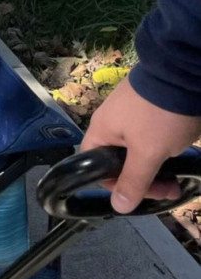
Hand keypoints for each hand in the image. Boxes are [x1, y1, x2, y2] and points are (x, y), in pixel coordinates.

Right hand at [81, 77, 200, 212]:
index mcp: (101, 131)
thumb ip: (134, 181)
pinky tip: (178, 149)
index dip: (118, 186)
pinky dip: (162, 147)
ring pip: (137, 149)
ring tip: (179, 172)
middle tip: (171, 188)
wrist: (182, 71)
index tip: (145, 193)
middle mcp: (111, 121)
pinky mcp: (148, 105)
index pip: (97, 169)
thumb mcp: (148, 153)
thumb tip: (118, 207)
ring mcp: (130, 111)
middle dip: (145, 179)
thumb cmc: (159, 115)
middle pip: (119, 161)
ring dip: (156, 165)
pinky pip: (149, 135)